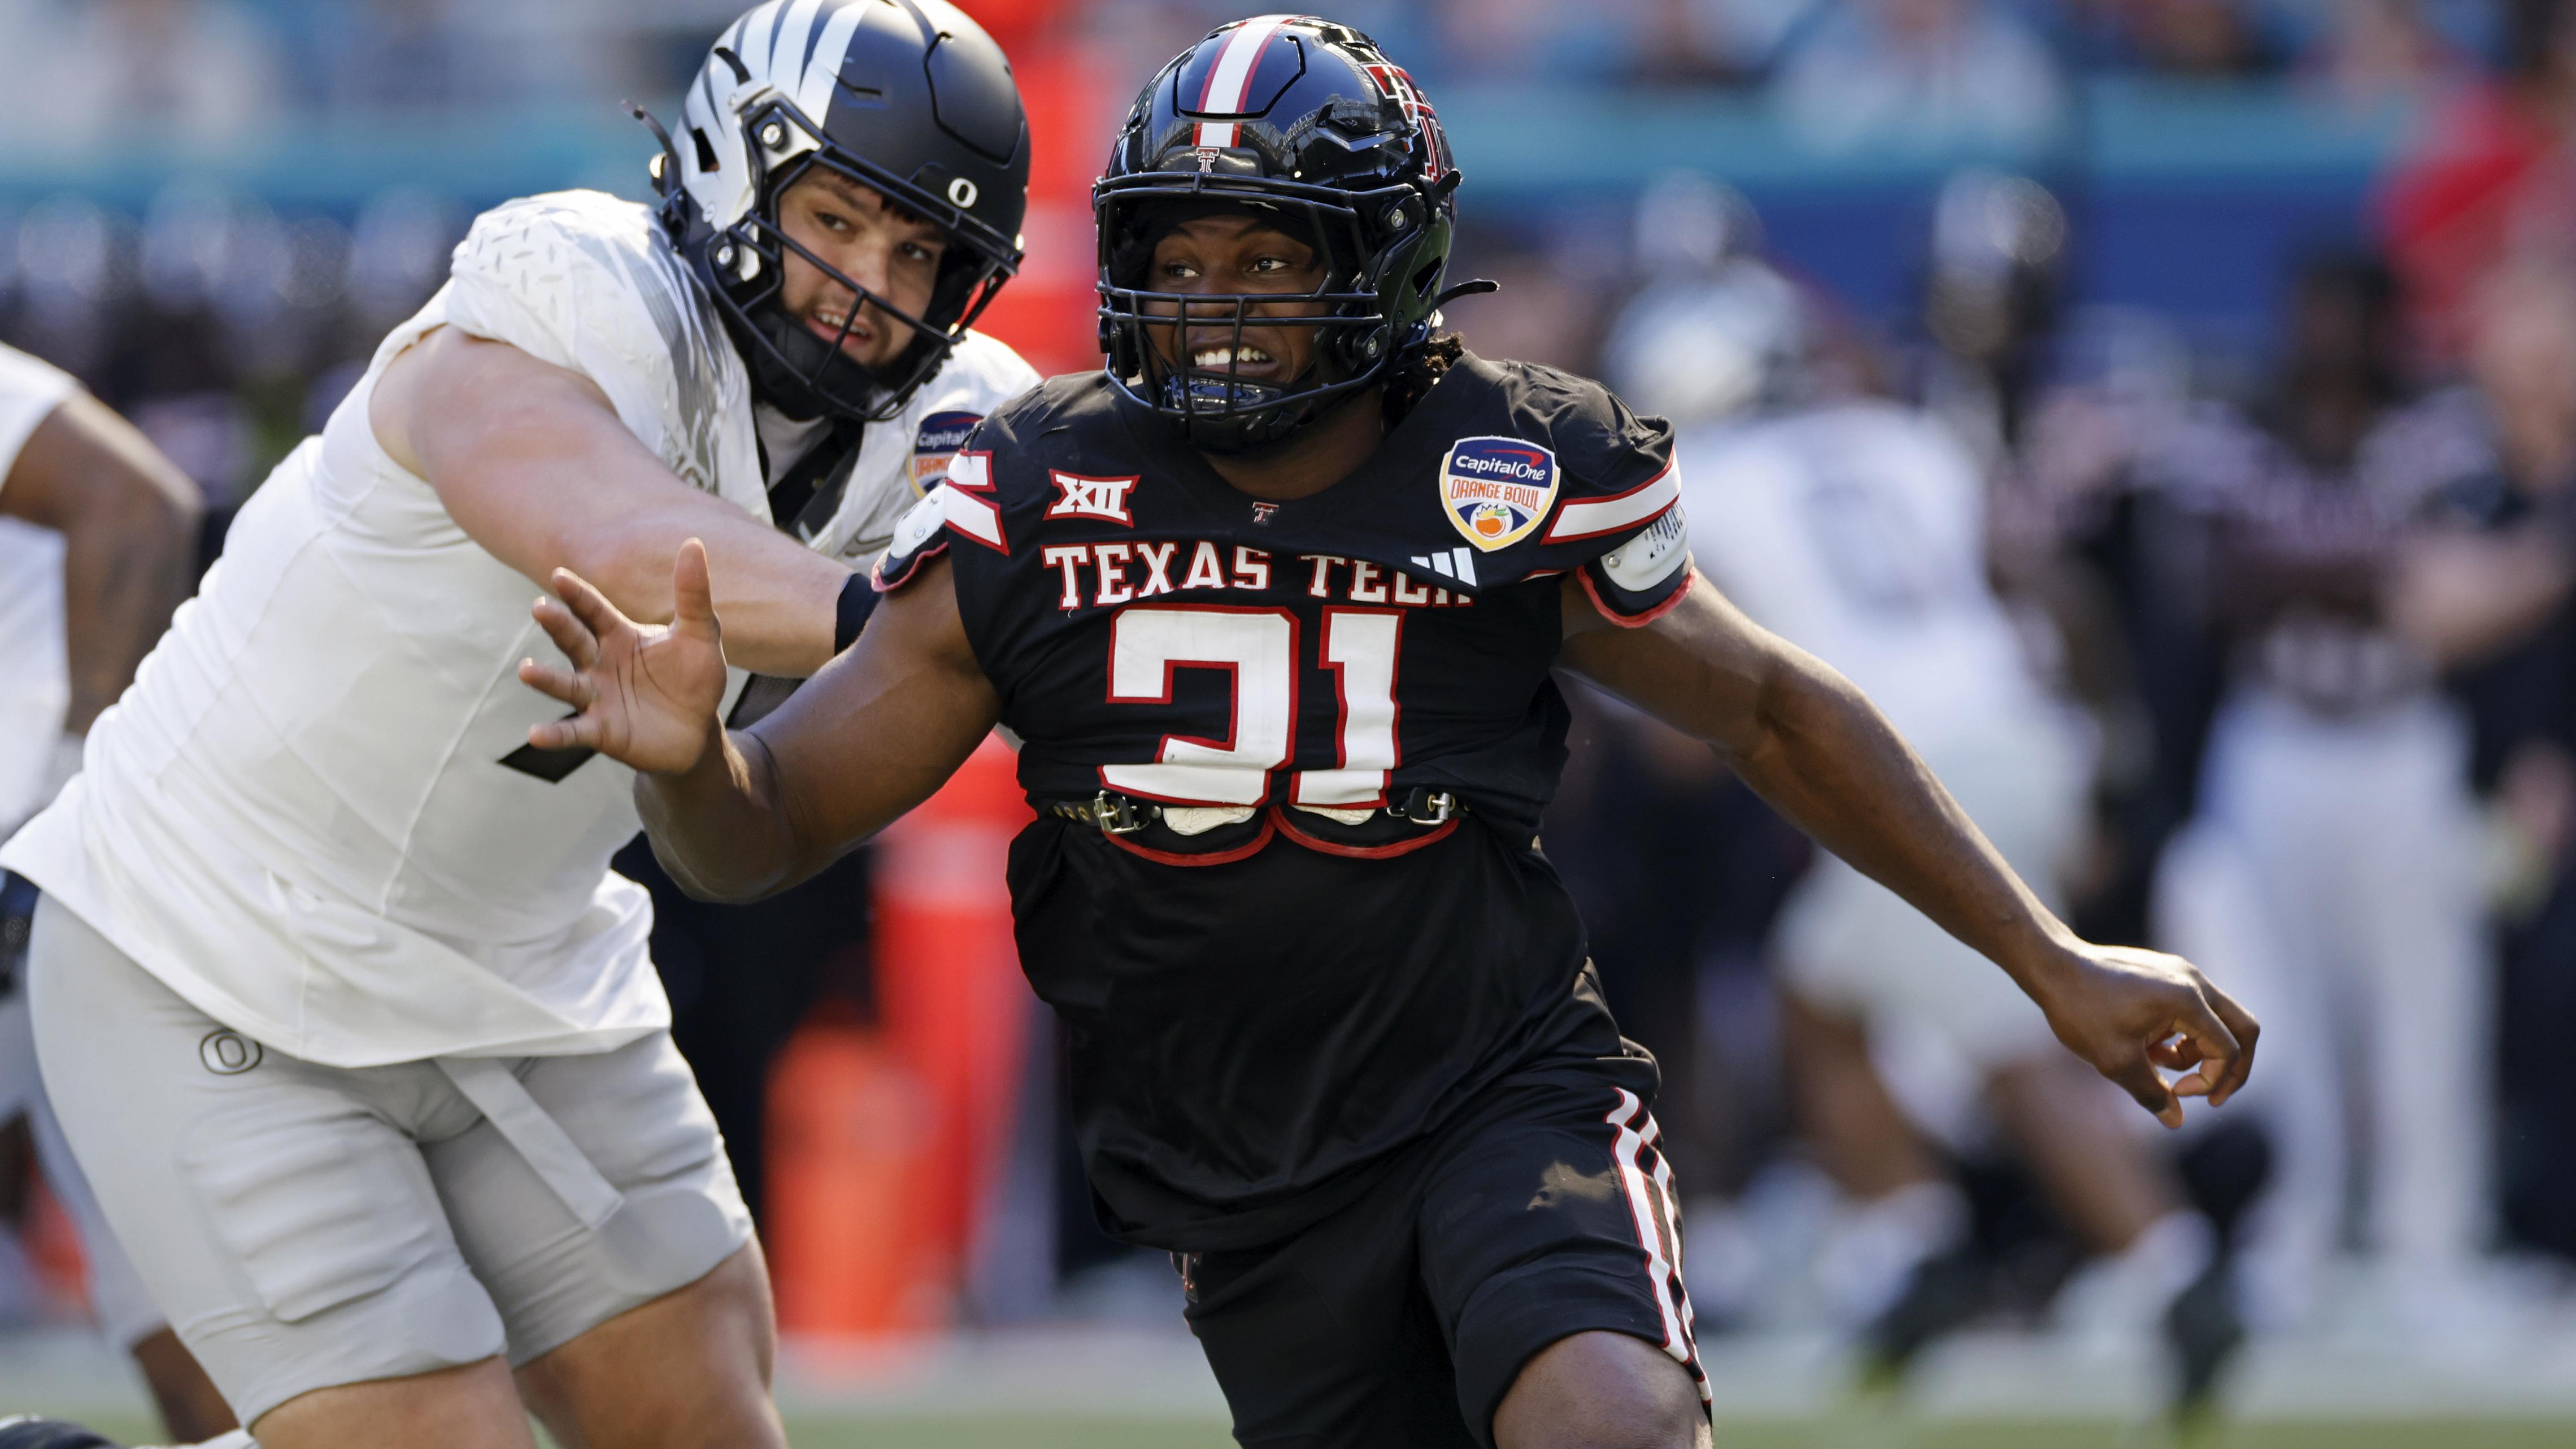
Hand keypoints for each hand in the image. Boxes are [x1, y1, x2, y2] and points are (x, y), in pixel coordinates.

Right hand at [517, 539, 728, 774]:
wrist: (698, 730)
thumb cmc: (694, 678)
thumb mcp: (700, 634)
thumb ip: (693, 594)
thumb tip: (693, 543)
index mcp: (619, 635)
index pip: (593, 610)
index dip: (578, 595)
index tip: (559, 576)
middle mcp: (600, 663)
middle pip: (574, 640)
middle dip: (558, 625)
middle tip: (540, 608)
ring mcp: (597, 698)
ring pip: (566, 685)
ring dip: (545, 679)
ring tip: (525, 671)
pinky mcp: (601, 731)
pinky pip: (574, 732)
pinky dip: (555, 735)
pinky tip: (534, 735)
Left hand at [2029, 942, 2258, 1128]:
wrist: (2052, 966)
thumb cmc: (2080, 1010)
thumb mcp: (2115, 1061)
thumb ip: (2151, 1094)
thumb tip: (2176, 1122)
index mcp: (2188, 1000)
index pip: (2227, 1050)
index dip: (2211, 1082)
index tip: (2177, 1094)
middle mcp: (2193, 981)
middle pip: (2244, 1029)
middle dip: (2231, 1068)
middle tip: (2211, 1095)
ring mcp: (2182, 973)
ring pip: (2218, 1021)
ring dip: (2199, 1052)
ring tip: (2156, 1064)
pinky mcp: (2168, 975)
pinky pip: (2194, 1011)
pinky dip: (2183, 1036)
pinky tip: (2149, 1048)